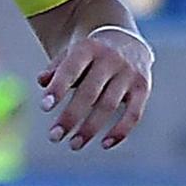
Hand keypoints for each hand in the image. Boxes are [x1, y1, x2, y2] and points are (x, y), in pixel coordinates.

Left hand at [37, 24, 151, 150]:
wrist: (127, 41)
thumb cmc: (91, 54)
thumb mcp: (72, 53)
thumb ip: (57, 68)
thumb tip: (42, 82)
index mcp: (89, 48)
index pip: (71, 69)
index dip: (58, 88)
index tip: (45, 107)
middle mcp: (111, 59)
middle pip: (89, 93)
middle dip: (70, 117)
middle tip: (54, 136)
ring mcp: (129, 74)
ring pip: (109, 106)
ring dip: (90, 128)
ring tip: (74, 144)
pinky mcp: (143, 88)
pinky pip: (134, 114)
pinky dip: (120, 131)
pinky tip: (104, 144)